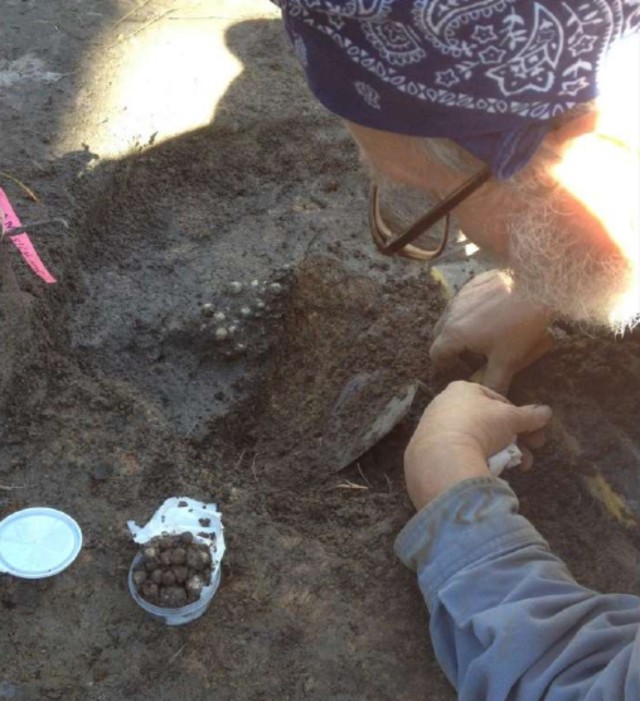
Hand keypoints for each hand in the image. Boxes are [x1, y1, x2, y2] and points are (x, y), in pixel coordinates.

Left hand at [404, 381, 552, 509]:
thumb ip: (530, 415)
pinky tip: (487, 472)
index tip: (530, 433)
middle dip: (512, 441)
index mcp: (461, 388)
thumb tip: (546, 412)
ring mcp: (431, 428)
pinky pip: (456, 453)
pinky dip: (473, 461)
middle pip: (486, 423)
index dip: (517, 417)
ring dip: (497, 454)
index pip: (496, 399)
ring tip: (513, 468)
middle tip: (529, 456)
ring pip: (472, 439)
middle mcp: (443, 404)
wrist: (443, 456)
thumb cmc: (480, 426)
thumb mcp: (511, 418)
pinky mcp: (424, 451)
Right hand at [429, 270, 553, 394]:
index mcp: (453, 334)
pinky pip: (463, 302)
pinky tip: (490, 315)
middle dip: (449, 348)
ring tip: (479, 336)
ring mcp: (460, 296)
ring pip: (450, 317)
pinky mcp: (473, 283)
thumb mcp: (507, 359)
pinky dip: (469, 313)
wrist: (534, 284)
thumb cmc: (518, 325)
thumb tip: (490, 399)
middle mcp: (450, 313)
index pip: (436, 355)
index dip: (443, 366)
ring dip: (458, 329)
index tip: (455, 371)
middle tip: (466, 356)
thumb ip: (494, 382)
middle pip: (439, 335)